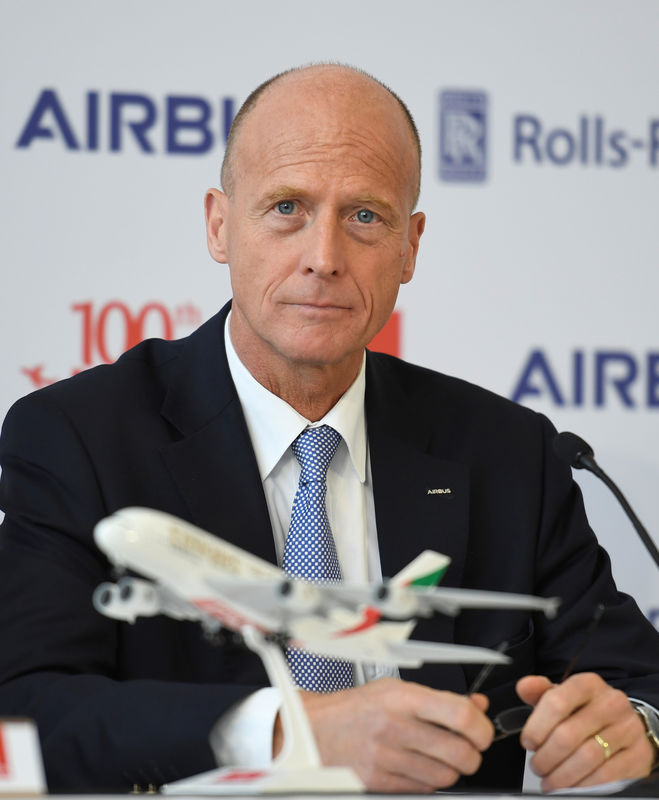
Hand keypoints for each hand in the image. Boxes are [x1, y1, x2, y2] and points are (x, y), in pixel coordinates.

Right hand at [273, 677, 493, 792]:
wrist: (316, 729)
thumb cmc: (356, 707)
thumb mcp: (396, 690)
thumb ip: (439, 699)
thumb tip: (476, 706)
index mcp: (402, 698)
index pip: (460, 715)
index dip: (481, 728)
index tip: (482, 731)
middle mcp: (395, 727)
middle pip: (459, 752)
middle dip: (473, 755)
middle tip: (469, 749)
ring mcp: (386, 757)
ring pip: (445, 776)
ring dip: (452, 770)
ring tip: (442, 757)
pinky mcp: (379, 782)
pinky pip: (423, 789)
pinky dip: (430, 782)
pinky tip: (420, 766)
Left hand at [517, 672, 654, 790]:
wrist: (625, 724)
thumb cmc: (587, 710)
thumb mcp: (564, 695)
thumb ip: (540, 692)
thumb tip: (523, 687)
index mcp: (588, 684)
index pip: (556, 702)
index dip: (537, 727)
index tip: (528, 742)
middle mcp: (611, 703)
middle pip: (568, 734)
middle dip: (546, 756)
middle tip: (537, 766)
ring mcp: (627, 729)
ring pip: (587, 757)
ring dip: (562, 775)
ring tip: (549, 780)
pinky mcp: (637, 755)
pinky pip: (606, 775)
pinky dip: (584, 784)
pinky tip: (571, 786)